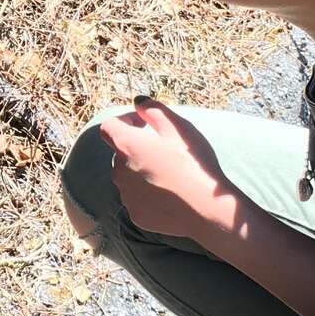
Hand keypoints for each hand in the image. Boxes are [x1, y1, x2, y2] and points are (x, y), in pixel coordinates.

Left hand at [99, 98, 249, 245]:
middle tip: (165, 151)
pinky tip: (171, 194)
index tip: (144, 124)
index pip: (108, 127)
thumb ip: (154, 110)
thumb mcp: (178, 128)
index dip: (125, 121)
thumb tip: (138, 101)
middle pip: (120, 153)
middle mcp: (118, 171)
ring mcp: (126, 195)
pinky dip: (148, 194)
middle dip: (137, 148)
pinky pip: (137, 199)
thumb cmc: (193, 163)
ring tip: (170, 174)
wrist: (206, 208)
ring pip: (128, 177)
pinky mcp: (136, 214)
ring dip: (142, 171)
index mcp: (126, 146)